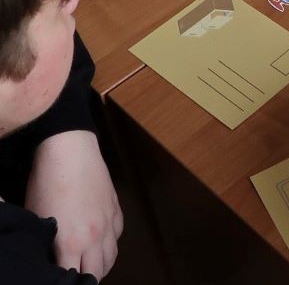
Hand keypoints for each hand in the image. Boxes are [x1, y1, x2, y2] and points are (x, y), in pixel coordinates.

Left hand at [25, 131, 122, 280]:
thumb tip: (51, 259)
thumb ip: (48, 247)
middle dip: (87, 279)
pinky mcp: (115, 206)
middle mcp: (95, 235)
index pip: (75, 278)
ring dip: (101, 264)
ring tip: (88, 266)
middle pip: (98, 272)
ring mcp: (108, 220)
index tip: (62, 281)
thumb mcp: (39, 221)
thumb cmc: (47, 183)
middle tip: (74, 277)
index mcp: (73, 242)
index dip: (68, 282)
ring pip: (112, 256)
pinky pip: (117, 234)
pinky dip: (110, 243)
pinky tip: (99, 241)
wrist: (69, 150)